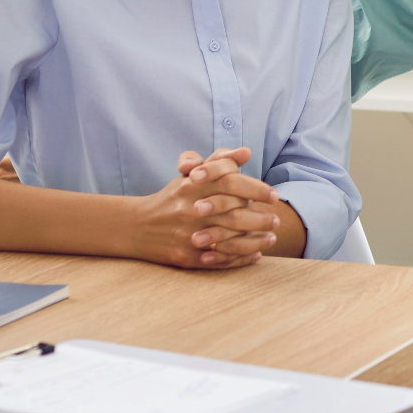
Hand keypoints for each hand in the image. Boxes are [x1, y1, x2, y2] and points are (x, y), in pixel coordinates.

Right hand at [126, 148, 279, 268]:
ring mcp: (188, 234)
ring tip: (271, 238)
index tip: (274, 196)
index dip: (256, 188)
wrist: (135, 227)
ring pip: (230, 239)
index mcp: (193, 186)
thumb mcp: (191, 175)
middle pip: (234, 213)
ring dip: (255, 241)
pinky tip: (255, 255)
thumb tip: (246, 152)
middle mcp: (190, 209)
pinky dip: (240, 259)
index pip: (231, 182)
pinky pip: (219, 260)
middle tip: (277, 220)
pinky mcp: (185, 256)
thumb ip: (218, 161)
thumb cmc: (172, 198)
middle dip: (261, 218)